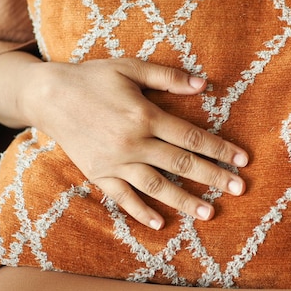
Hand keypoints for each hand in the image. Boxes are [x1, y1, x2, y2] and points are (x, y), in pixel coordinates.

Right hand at [0, 55, 247, 229]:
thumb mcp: (130, 68)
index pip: (191, 136)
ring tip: (209, 213)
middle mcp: (133, 142)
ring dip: (184, 200)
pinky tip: (160, 222)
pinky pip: (123, 197)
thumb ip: (167, 76)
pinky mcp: (99, 174)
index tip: (242, 160)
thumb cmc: (93, 78)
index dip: (220, 148)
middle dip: (213, 177)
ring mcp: (115, 162)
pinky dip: (141, 211)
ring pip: (157, 185)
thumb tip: (203, 83)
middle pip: (181, 163)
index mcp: (145, 115)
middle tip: (239, 189)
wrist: (48, 96)